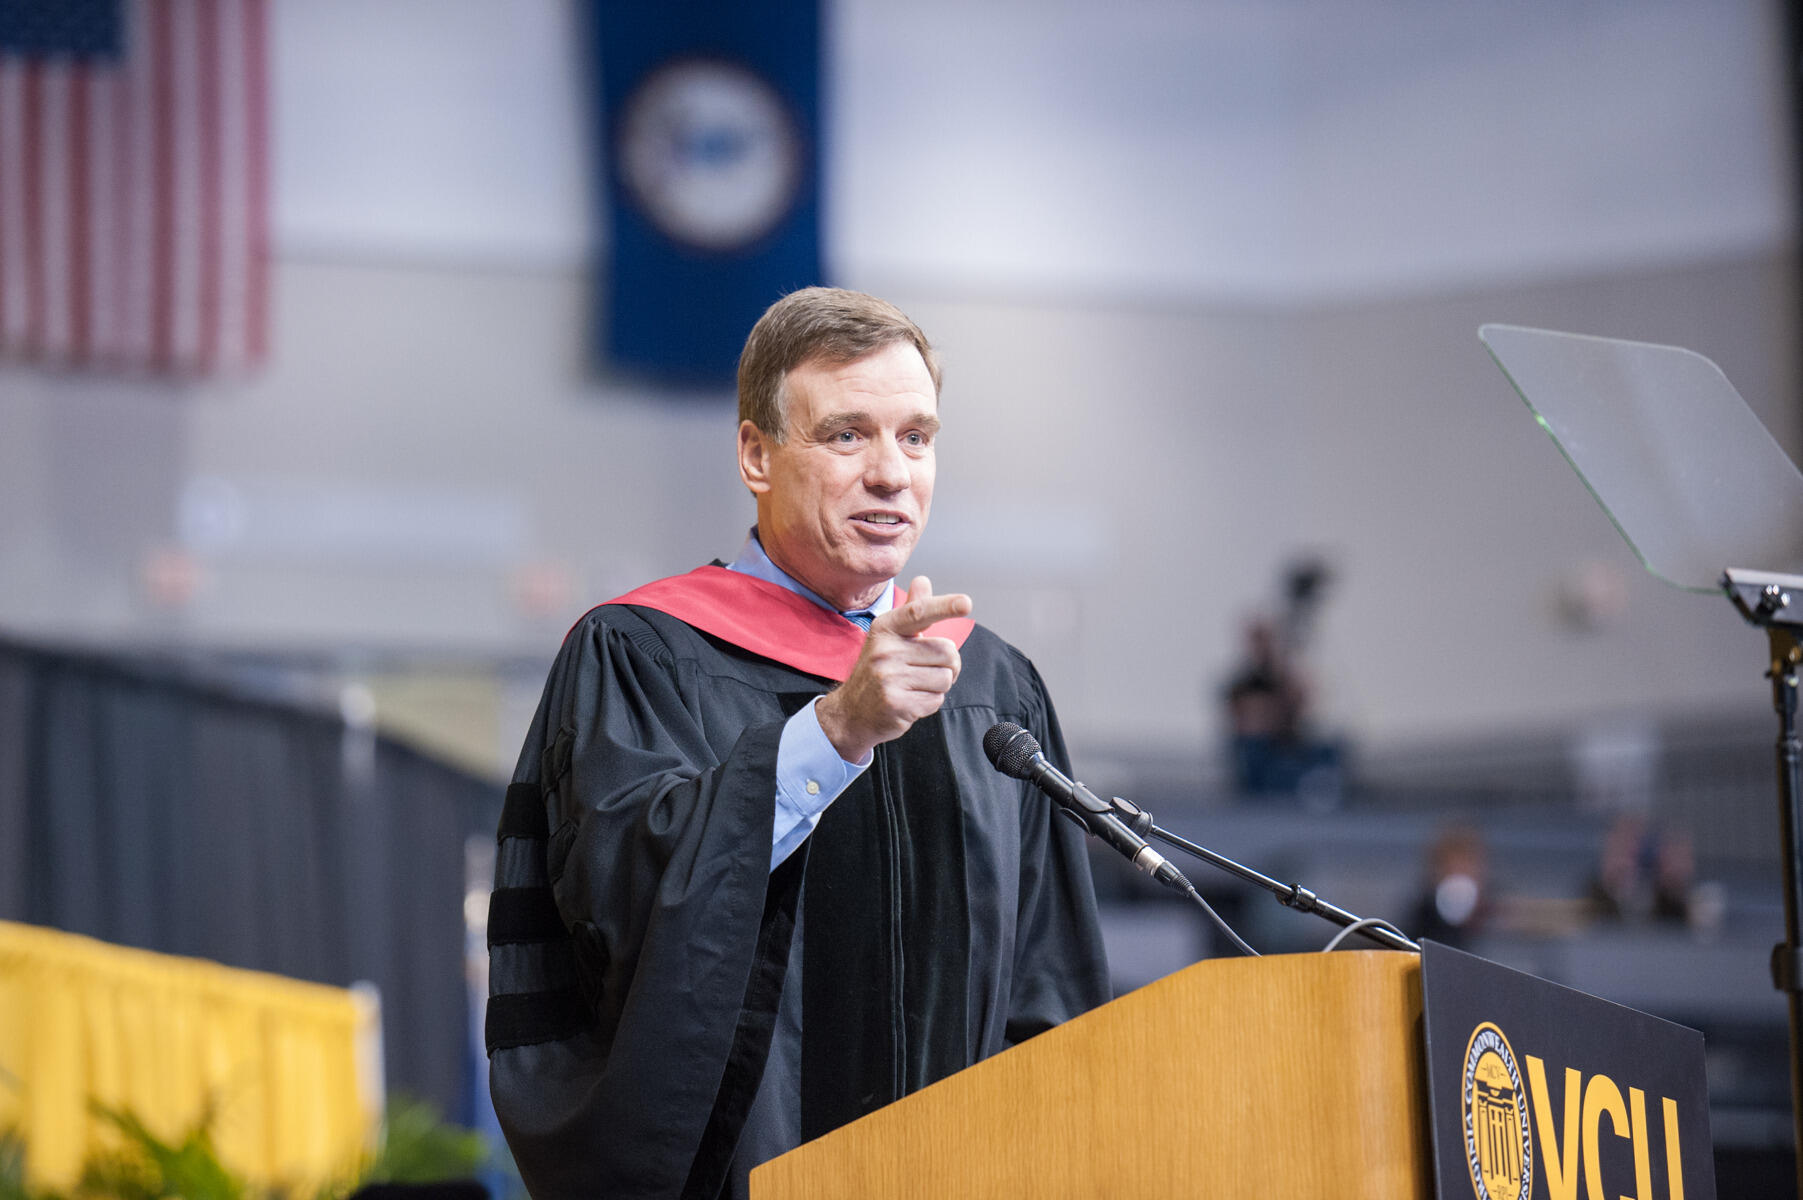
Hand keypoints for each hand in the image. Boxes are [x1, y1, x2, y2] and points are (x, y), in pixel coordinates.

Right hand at [816, 577, 972, 762]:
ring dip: (938, 686)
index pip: (919, 612)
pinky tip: (911, 701)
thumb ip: (911, 611)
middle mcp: (885, 650)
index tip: (966, 603)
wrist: (851, 712)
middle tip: (926, 671)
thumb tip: (923, 581)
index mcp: (886, 628)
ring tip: (915, 686)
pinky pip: (936, 700)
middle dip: (948, 665)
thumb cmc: (878, 671)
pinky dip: (930, 703)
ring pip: (946, 678)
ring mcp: (889, 677)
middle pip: (947, 651)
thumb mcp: (890, 638)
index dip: (945, 606)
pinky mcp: (896, 704)